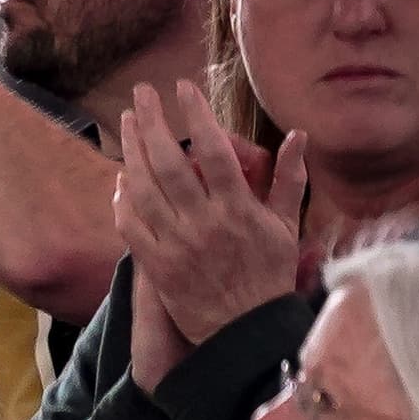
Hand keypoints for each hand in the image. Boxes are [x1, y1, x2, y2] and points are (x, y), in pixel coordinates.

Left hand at [115, 80, 308, 390]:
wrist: (243, 332)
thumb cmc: (268, 275)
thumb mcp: (286, 226)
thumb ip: (289, 178)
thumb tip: (297, 135)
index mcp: (238, 210)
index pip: (214, 152)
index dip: (196, 115)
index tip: (183, 88)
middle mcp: (203, 224)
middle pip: (169, 164)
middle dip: (151, 124)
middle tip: (140, 95)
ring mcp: (175, 245)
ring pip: (143, 191)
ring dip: (130, 153)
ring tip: (125, 124)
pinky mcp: (155, 266)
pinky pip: (130, 226)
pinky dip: (122, 199)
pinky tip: (121, 177)